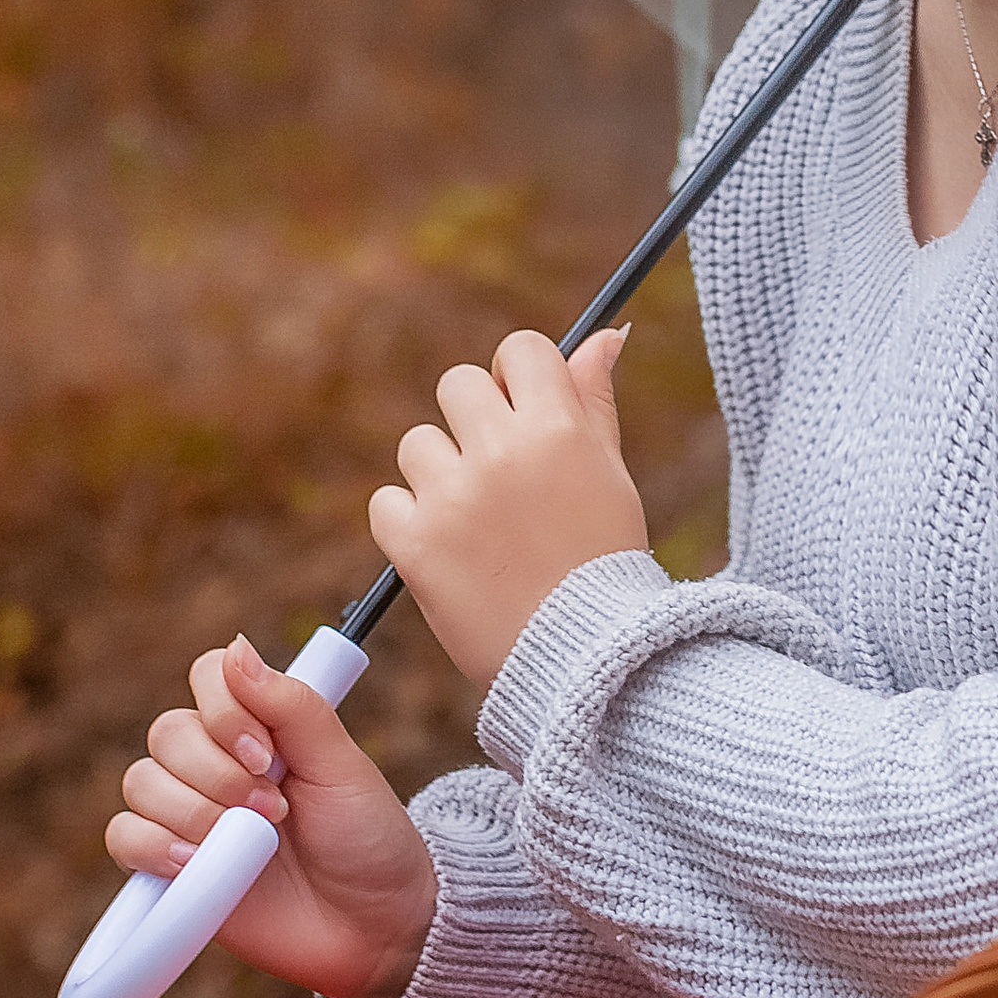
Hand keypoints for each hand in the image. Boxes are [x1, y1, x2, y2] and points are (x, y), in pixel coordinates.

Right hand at [105, 635, 437, 997]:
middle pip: (167, 733)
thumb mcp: (343, 766)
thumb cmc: (367, 841)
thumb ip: (292, 707)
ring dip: (192, 810)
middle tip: (274, 809)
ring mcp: (191, 816)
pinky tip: (197, 864)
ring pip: (141, 782)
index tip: (267, 756)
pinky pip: (124, 837)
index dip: (224, 711)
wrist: (374, 928)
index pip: (207, 678)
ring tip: (249, 844)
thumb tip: (236, 648)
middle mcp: (216, 765)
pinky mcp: (171, 869)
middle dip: (216, 773)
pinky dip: (154, 846)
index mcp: (260, 728)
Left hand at [369, 327, 647, 700]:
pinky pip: (386, 502)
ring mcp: (454, 497)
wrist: (583, 663)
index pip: (519, 350)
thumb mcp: (611, 475)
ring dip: (439, 476)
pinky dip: (409, 525)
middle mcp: (502, 453)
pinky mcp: (414, 543)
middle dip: (473, 420)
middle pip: (458, 385)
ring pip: (417, 445)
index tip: (523, 415)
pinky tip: (450, 553)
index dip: (518, 379)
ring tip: (478, 526)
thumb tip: (605, 334)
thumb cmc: (604, 563)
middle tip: (497, 475)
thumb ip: (596, 400)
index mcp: (558, 429)